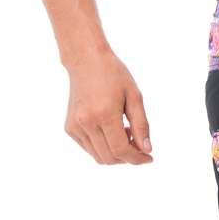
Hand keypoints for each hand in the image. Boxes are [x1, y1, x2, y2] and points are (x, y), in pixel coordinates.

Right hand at [63, 48, 152, 163]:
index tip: (149, 158)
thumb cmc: (113, 74)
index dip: (137, 159)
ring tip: (123, 131)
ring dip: (115, 153)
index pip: (121, 150)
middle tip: (138, 142)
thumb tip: (147, 150)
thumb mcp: (134, 95)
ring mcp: (75, 127)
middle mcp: (86, 123)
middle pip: (109, 158)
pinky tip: (110, 129)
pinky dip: (103, 147)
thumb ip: (141, 125)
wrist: (86, 60)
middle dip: (128, 157)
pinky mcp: (69, 128)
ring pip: (98, 156)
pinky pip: (89, 148)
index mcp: (104, 114)